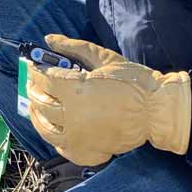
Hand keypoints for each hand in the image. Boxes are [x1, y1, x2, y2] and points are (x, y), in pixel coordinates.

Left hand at [26, 34, 191, 165]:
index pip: (43, 79)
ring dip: (37, 114)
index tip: (33, 66)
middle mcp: (72, 116)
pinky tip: (54, 126)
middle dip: (33, 90)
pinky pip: (60, 146)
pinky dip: (53, 136)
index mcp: (75, 90)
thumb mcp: (104, 58)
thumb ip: (74, 47)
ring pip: (45, 128)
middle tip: (33, 83)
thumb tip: (50, 39)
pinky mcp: (86, 152)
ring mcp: (77, 137)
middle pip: (40, 102)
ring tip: (37, 104)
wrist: (158, 112)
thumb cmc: (135, 82)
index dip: (34, 70)